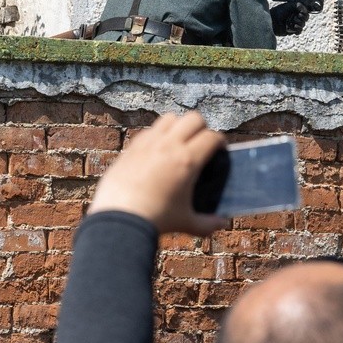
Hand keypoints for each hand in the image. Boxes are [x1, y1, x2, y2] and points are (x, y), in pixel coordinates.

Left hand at [90, 112, 224, 236]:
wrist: (120, 219)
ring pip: (170, 118)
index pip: (212, 137)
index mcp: (188, 161)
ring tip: (178, 142)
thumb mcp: (186, 222)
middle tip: (200, 143)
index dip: (220, 141)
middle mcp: (169, 146)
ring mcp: (149, 143)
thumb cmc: (156, 221)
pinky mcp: (132, 146)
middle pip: (193, 119)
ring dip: (179, 126)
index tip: (219, 150)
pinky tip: (157, 151)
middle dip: (202, 128)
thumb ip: (207, 223)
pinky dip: (158, 135)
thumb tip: (222, 223)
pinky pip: (150, 130)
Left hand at [270, 1, 312, 36]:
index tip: (301, 12)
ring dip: (299, 23)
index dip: (305, 13)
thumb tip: (305, 9)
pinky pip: (299, 31)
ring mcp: (294, 24)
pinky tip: (294, 27)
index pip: (305, 12)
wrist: (272, 20)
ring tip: (293, 21)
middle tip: (298, 16)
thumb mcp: (289, 5)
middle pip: (305, 19)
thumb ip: (298, 5)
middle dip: (302, 18)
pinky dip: (298, 29)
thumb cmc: (278, 11)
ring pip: (303, 25)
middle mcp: (296, 17)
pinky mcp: (292, 30)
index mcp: (296, 10)